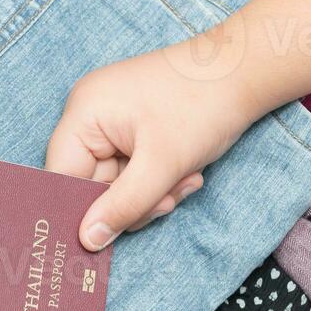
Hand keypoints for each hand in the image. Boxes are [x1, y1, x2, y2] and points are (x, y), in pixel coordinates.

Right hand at [45, 39, 260, 251]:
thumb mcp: (162, 165)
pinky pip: (130, 169)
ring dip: (150, 193)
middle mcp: (89, 115)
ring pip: (115, 181)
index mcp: (83, 113)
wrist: (248, 69)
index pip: (62, 176)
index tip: (101, 238)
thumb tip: (87, 241)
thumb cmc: (204, 105)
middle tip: (166, 202)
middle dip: (130, 200)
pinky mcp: (131, 127)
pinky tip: (185, 172)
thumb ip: (122, 207)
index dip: (80, 209)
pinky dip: (156, 179)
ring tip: (185, 180)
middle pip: (90, 182)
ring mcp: (110, 120)